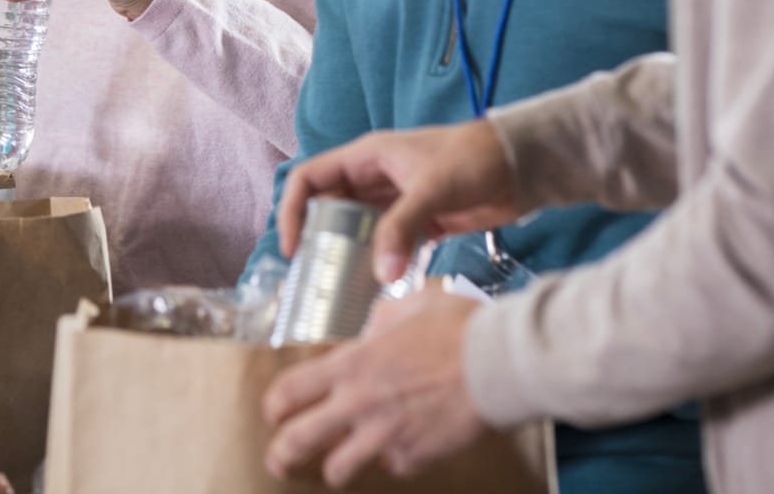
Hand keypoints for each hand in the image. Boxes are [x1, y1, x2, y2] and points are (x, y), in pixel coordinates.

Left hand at [264, 287, 486, 484]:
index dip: (274, 406)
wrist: (500, 364)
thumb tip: (374, 329)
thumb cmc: (459, 327)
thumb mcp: (413, 304)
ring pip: (338, 469)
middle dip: (281, 455)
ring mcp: (385, 435)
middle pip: (297, 441)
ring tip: (339, 465)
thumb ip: (383, 319)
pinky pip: (394, 466)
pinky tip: (405, 445)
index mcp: (352, 364)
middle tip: (279, 461)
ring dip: (337, 467)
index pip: (289, 391)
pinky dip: (395, 459)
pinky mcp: (415, 457)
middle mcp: (359, 403)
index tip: (274, 412)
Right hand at [279, 120, 521, 282]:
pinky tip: (375, 287)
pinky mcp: (418, 222)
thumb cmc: (475, 161)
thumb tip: (380, 274)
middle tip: (311, 276)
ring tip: (336, 288)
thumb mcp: (433, 189)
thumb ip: (402, 228)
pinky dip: (377, 263)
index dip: (292, 210)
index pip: (309, 178)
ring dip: (345, 254)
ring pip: (355, 229)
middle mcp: (374, 178)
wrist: (523, 166)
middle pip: (327, 207)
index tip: (294, 248)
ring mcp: (396, 201)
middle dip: (315, 239)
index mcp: (367, 156)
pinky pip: (385, 245)